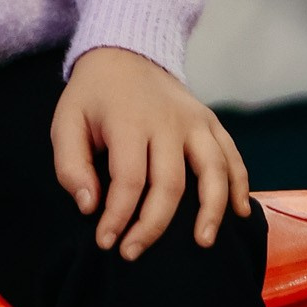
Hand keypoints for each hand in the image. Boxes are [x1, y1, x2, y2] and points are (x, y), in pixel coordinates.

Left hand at [52, 46, 250, 261]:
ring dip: (211, 211)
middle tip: (134, 252)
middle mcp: (167, 121)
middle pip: (170, 183)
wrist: (125, 53)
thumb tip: (89, 207)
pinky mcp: (211, 122)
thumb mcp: (66, 122)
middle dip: (153, 225)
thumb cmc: (92, 97)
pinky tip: (238, 213)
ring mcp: (195, 121)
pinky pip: (233, 157)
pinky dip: (241, 186)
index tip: (106, 241)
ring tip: (202, 244)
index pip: (129, 179)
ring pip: (214, 171)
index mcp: (128, 120)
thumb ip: (71, 165)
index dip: (118, 216)